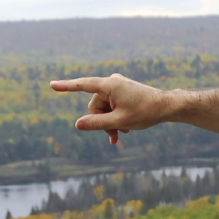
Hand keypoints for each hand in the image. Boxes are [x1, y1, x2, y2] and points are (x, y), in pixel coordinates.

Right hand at [49, 73, 173, 144]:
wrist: (167, 107)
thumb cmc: (146, 112)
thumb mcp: (119, 121)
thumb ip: (97, 123)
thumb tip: (77, 125)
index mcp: (110, 85)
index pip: (82, 85)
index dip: (66, 86)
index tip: (51, 85)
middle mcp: (112, 83)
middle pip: (95, 105)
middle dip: (102, 121)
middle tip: (115, 136)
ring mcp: (118, 87)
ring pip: (103, 109)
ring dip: (110, 122)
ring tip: (124, 132)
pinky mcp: (123, 93)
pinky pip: (112, 107)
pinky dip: (115, 117)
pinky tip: (125, 128)